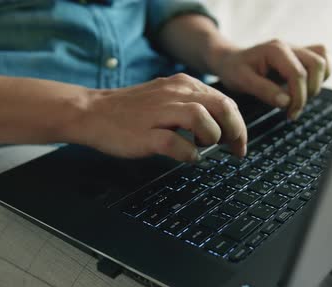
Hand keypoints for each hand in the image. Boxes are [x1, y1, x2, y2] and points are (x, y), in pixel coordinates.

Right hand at [67, 74, 246, 161]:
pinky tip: (187, 157)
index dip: (239, 125)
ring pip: (202, 118)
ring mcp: (159, 112)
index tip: (239, 142)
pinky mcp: (146, 133)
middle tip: (234, 149)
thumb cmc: (132, 111)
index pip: (225, 101)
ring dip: (211, 137)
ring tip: (203, 147)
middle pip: (221, 106)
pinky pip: (176, 142)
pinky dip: (188, 153)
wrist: (92, 112)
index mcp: (183, 85)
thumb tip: (224, 125)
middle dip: (235, 131)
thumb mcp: (168, 97)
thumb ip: (195, 105)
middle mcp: (174, 93)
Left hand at [209, 40, 330, 119]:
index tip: (289, 113)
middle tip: (293, 107)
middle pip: (317, 65)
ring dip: (316, 84)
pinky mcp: (301, 57)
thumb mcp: (242, 82)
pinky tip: (304, 89)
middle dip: (309, 91)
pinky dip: (320, 77)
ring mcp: (297, 50)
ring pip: (323, 61)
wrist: (231, 61)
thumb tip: (286, 103)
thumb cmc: (235, 70)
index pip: (298, 73)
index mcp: (275, 50)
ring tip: (299, 98)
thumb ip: (264, 91)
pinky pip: (323, 60)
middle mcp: (290, 47)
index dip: (298, 97)